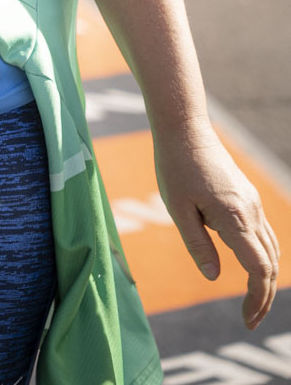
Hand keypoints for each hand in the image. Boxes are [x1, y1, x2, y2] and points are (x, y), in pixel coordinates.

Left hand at [154, 122, 279, 328]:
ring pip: (272, 248)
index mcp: (233, 217)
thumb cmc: (174, 165)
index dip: (257, 298)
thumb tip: (214, 277)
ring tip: (253, 301)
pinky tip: (251, 267)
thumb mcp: (177, 209)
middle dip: (264, 295)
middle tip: (250, 319)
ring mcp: (252, 202)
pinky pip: (264, 233)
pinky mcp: (247, 196)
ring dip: (267, 277)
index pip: (259, 269)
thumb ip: (197, 245)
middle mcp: (250, 211)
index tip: (246, 319)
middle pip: (271, 264)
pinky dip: (264, 256)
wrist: (185, 127)